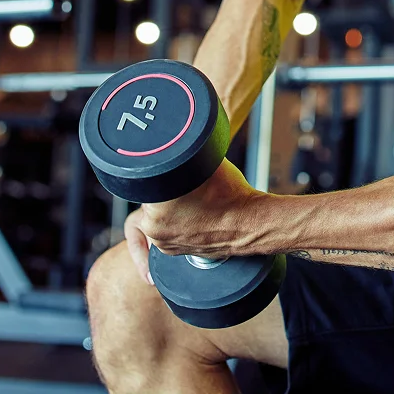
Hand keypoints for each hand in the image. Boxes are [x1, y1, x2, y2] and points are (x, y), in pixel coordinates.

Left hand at [122, 159, 260, 286]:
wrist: (251, 223)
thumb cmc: (230, 194)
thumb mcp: (204, 163)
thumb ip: (182, 155)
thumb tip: (173, 141)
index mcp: (156, 208)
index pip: (142, 184)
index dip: (154, 175)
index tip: (164, 175)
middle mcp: (155, 230)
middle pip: (148, 200)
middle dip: (161, 192)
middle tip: (180, 184)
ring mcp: (165, 244)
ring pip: (155, 216)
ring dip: (165, 208)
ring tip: (187, 199)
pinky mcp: (174, 252)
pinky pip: (164, 231)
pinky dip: (172, 223)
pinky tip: (187, 215)